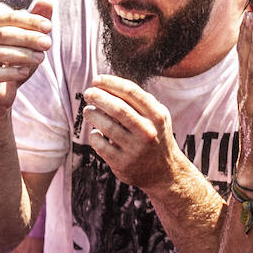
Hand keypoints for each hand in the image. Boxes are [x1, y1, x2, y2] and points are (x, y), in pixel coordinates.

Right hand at [0, 0, 52, 112]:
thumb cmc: (14, 61)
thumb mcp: (28, 41)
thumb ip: (36, 20)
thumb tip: (48, 1)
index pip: (9, 17)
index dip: (30, 20)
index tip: (49, 26)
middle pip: (4, 34)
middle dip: (28, 37)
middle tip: (48, 43)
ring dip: (24, 55)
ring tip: (42, 58)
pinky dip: (12, 72)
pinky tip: (25, 73)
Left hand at [83, 75, 180, 191]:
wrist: (164, 172)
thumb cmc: (155, 136)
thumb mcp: (157, 117)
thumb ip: (140, 101)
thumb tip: (109, 84)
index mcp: (157, 116)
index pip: (131, 92)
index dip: (111, 83)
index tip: (97, 80)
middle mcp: (148, 132)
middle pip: (117, 108)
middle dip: (98, 97)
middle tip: (88, 93)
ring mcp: (135, 149)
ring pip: (106, 126)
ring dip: (92, 115)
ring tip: (88, 111)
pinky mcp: (122, 164)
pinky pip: (99, 144)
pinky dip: (94, 135)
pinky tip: (96, 132)